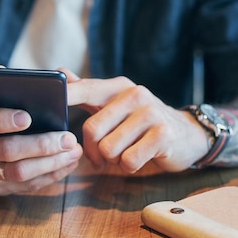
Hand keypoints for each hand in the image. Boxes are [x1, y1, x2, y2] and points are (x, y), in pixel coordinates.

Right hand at [0, 80, 82, 195]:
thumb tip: (4, 71)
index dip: (3, 120)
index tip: (28, 117)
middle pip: (6, 152)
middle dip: (41, 145)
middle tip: (68, 138)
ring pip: (18, 174)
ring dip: (50, 164)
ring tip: (74, 152)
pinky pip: (25, 187)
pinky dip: (50, 176)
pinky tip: (67, 163)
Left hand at [63, 69, 208, 173]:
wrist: (187, 135)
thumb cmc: (141, 121)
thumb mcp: (114, 103)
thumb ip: (86, 90)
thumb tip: (59, 71)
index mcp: (118, 86)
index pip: (85, 89)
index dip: (66, 96)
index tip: (51, 102)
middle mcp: (134, 94)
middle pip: (92, 130)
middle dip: (93, 151)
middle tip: (100, 157)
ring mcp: (150, 113)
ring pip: (109, 149)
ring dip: (113, 160)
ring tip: (125, 153)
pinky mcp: (163, 134)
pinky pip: (129, 160)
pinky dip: (129, 166)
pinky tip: (138, 158)